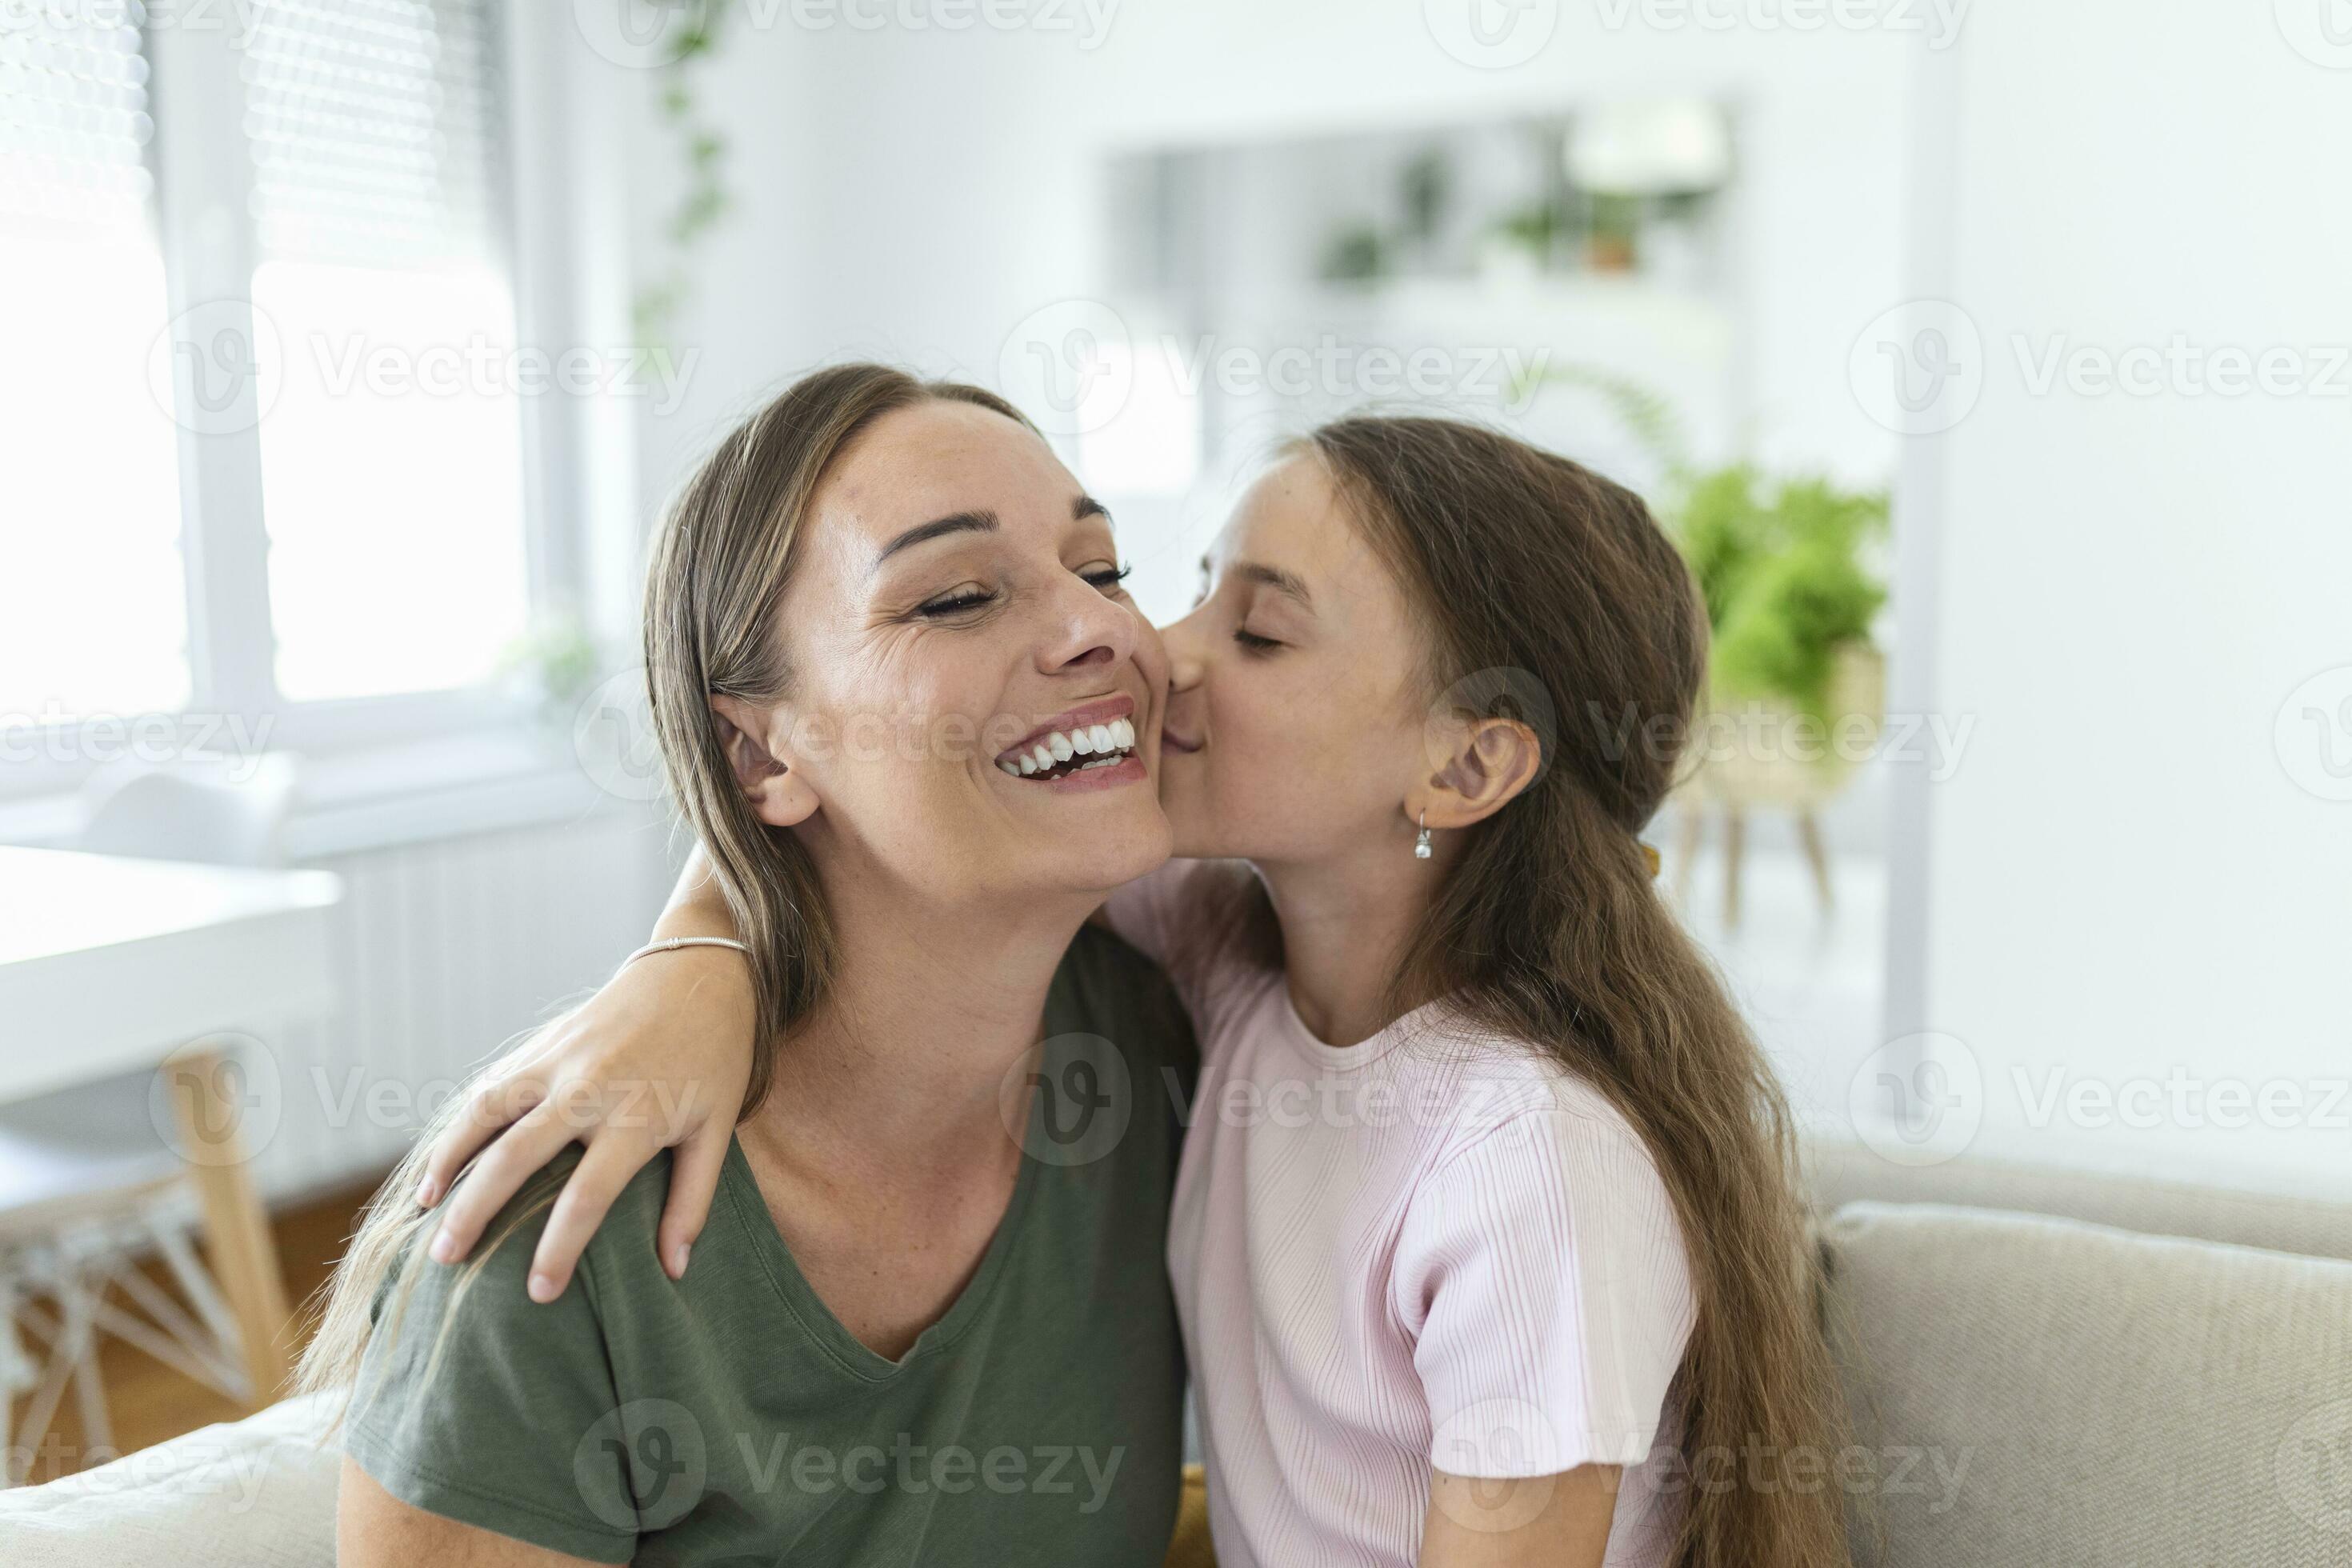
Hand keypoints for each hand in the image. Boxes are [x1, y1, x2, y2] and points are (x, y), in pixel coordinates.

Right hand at [414, 944, 756, 1300]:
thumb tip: (674, 1270)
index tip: (538, 1292)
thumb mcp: (717, 1130)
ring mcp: (559, 1061)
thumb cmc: (714, 1059)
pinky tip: (442, 1159)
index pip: (588, 1196)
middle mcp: (589, 1089)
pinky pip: (490, 1086)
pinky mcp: (543, 1043)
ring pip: (487, 1114)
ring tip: (424, 1210)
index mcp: (638, 1117)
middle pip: (517, 1158)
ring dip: (449, 1161)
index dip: (560, 1249)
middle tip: (447, 1261)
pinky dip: (460, 1123)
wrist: (699, 973)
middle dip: (476, 1213)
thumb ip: (692, 1201)